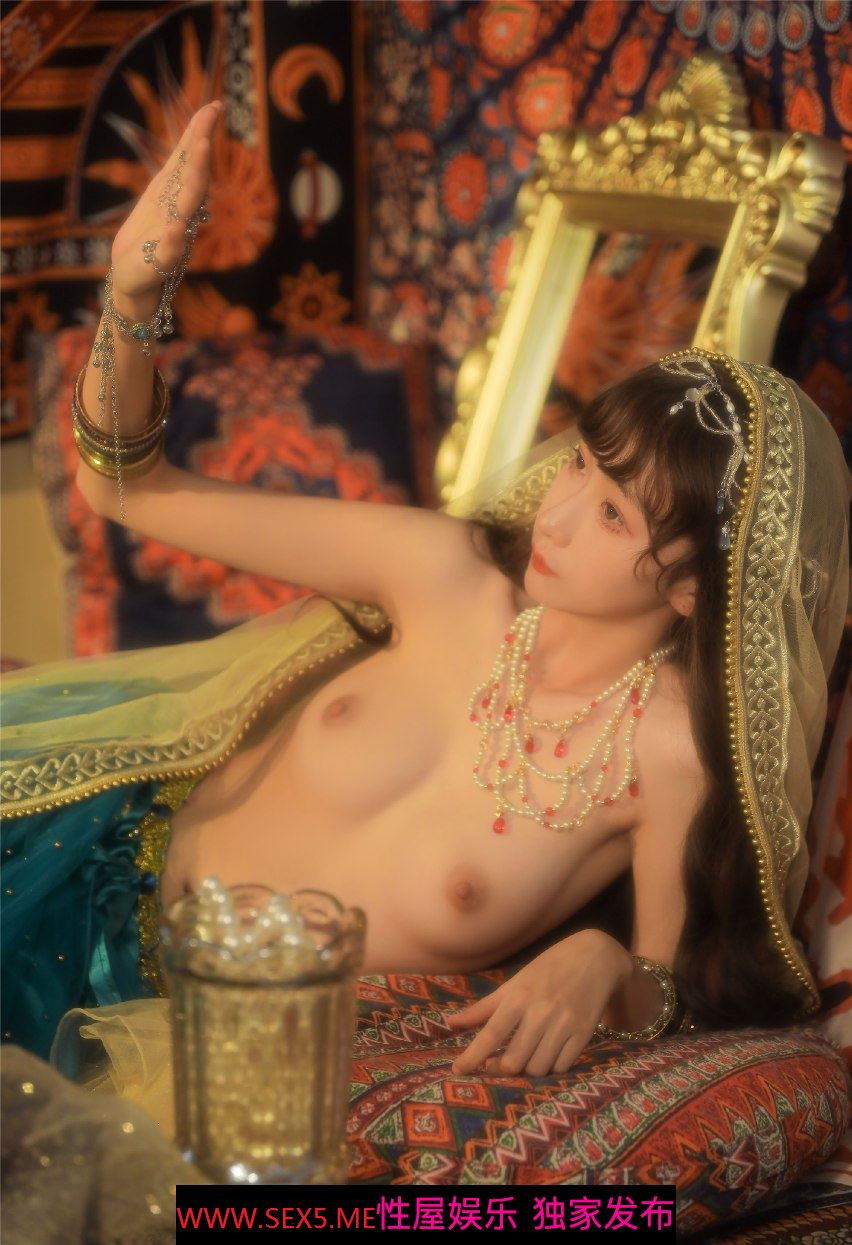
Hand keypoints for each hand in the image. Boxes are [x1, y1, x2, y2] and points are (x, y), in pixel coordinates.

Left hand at [110, 101, 222, 308]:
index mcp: (171, 194)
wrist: (132, 284)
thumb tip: (197, 140)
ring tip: (201, 152)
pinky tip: (176, 227)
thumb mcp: (157, 202)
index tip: (215, 106)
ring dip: (195, 181)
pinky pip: (168, 251)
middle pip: (192, 176)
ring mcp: (171, 236)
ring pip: (185, 206)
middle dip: (201, 151)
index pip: (188, 158)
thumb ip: (177, 177)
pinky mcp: (160, 263)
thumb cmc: (145, 244)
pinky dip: (172, 240)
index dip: (200, 131)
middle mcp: (177, 211)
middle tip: (210, 123)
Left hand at [444, 929, 632, 1077]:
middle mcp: (540, 1012)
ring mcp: (564, 1024)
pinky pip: (562, 1067)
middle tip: (494, 1065)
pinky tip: (548, 1053)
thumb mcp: (516, 981)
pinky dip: (551, 1066)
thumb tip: (451, 1023)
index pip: (491, 1034)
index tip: (457, 1070)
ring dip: (527, 1069)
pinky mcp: (584, 1034)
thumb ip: (484, 1006)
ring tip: (524, 1055)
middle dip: (500, 1069)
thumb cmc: (550, 968)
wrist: (596, 957)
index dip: (472, 1057)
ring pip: (537, 1068)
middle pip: (513, 1061)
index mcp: (519, 997)